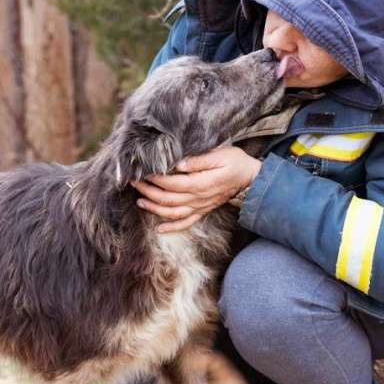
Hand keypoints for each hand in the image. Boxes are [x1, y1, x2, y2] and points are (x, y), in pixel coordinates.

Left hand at [132, 147, 261, 231]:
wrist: (250, 178)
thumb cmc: (235, 162)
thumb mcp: (220, 154)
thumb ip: (199, 160)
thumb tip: (179, 164)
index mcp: (201, 183)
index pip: (171, 183)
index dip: (155, 178)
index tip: (141, 171)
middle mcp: (198, 198)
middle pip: (167, 198)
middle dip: (148, 191)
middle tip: (133, 182)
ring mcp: (200, 207)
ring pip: (172, 213)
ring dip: (154, 208)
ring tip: (139, 201)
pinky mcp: (203, 211)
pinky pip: (186, 223)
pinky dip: (172, 228)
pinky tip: (159, 229)